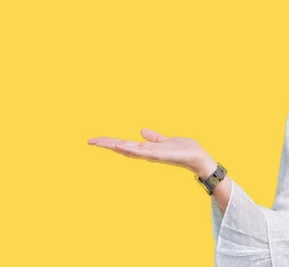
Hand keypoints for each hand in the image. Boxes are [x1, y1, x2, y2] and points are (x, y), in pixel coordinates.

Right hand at [88, 128, 215, 175]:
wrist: (198, 158)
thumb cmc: (184, 150)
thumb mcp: (165, 140)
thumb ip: (154, 137)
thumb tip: (141, 130)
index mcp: (146, 149)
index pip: (124, 144)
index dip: (109, 142)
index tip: (94, 140)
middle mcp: (147, 153)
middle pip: (122, 148)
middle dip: (106, 144)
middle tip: (90, 141)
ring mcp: (153, 155)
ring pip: (130, 150)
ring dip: (116, 146)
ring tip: (102, 142)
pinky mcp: (161, 155)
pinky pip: (144, 152)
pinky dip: (133, 149)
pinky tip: (122, 146)